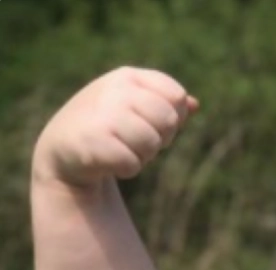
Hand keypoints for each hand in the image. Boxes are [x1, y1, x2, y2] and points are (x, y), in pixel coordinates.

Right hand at [32, 67, 198, 187]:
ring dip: (143, 156)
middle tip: (136, 140)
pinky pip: (133, 163)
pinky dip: (127, 169)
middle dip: (160, 138)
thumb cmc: (109, 126)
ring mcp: (102, 113)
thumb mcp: (136, 107)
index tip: (152, 122)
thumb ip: (166, 104)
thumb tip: (194, 104)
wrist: (64, 148)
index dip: (174, 116)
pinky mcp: (93, 140)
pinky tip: (109, 162)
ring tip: (121, 149)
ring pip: (152, 143)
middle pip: (168, 120)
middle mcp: (115, 89)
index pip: (177, 96)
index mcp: (129, 77)